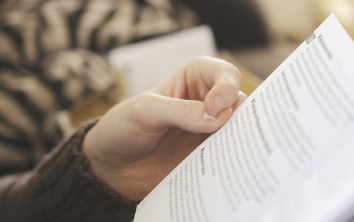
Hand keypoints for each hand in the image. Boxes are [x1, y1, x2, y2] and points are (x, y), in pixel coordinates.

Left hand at [82, 57, 246, 200]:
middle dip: (241, 117)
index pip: (225, 74)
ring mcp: (211, 131)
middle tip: (231, 134)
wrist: (112, 167)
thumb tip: (218, 117)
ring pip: (241, 131)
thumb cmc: (123, 127)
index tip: (214, 107)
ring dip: (240, 141)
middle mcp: (208, 103)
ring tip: (234, 154)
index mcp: (195, 79)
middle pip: (241, 103)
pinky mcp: (210, 156)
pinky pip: (230, 157)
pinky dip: (233, 162)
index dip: (227, 87)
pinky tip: (228, 170)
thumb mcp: (145, 111)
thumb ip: (180, 111)